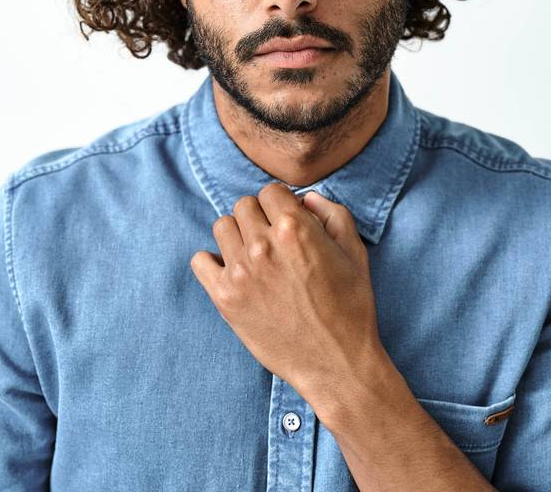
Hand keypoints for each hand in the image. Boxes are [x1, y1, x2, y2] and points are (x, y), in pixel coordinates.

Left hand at [190, 181, 383, 409]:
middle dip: (260, 217)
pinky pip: (200, 260)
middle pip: (244, 206)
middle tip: (273, 240)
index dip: (282, 204)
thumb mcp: (355, 252)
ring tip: (254, 256)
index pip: (270, 191)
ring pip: (222, 226)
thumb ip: (333, 213)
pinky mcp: (224, 297)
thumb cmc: (350, 307)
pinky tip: (233, 272)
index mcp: (295, 228)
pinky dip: (212, 262)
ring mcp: (240, 271)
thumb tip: (307, 199)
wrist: (336, 364)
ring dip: (237, 235)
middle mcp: (263, 244)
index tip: (287, 221)